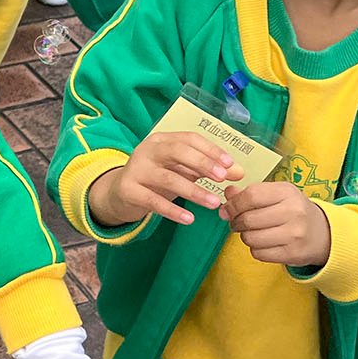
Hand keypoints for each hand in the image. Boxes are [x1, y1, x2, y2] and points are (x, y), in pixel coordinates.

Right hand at [90, 132, 236, 227]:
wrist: (119, 194)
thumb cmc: (157, 179)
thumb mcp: (181, 170)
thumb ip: (208, 169)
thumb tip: (239, 172)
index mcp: (162, 140)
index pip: (189, 139)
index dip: (210, 150)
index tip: (229, 164)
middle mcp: (147, 150)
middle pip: (177, 152)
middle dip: (203, 164)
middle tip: (222, 179)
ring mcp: (136, 169)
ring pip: (168, 178)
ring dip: (194, 191)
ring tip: (214, 203)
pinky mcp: (128, 190)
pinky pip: (153, 201)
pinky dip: (173, 210)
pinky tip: (189, 219)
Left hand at [222, 181, 330, 267]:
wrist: (324, 233)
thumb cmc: (294, 211)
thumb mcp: (277, 195)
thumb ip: (251, 193)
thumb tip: (227, 194)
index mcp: (287, 192)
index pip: (251, 196)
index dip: (233, 204)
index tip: (227, 209)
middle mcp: (293, 212)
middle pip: (248, 219)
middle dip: (236, 222)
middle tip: (236, 223)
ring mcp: (295, 234)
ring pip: (251, 238)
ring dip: (245, 236)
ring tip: (253, 232)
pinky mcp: (293, 254)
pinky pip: (259, 253)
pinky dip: (256, 249)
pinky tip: (264, 243)